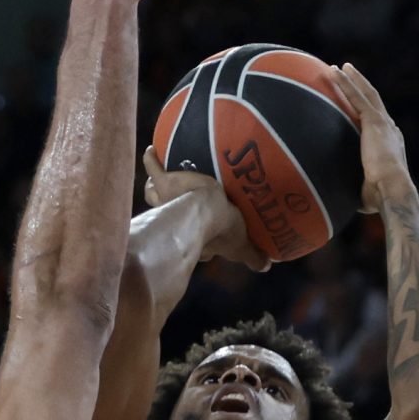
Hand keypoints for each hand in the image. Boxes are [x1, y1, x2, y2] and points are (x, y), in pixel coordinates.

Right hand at [142, 148, 270, 269]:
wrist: (205, 209)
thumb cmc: (222, 230)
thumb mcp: (241, 245)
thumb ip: (252, 256)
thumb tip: (266, 269)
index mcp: (194, 236)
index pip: (190, 237)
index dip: (196, 236)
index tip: (206, 233)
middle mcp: (174, 218)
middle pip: (167, 212)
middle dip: (169, 209)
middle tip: (179, 199)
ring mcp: (165, 200)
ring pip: (153, 194)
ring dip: (155, 190)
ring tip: (161, 179)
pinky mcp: (164, 182)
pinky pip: (153, 168)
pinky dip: (151, 160)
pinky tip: (152, 150)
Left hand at [327, 62, 411, 213]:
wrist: (392, 190)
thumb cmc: (380, 197)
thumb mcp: (366, 191)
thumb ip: (357, 188)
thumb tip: (338, 200)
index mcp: (391, 144)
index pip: (379, 123)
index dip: (369, 111)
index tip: (360, 104)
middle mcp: (389, 129)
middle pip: (374, 101)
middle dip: (362, 86)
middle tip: (350, 73)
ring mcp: (382, 123)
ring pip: (366, 94)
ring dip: (353, 79)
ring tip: (341, 67)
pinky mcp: (373, 121)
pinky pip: (357, 97)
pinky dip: (346, 83)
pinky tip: (335, 71)